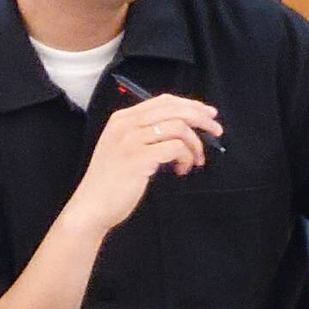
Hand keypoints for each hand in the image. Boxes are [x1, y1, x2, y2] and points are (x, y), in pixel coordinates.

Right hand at [63, 94, 222, 233]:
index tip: (209, 114)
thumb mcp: (125, 147)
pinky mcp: (139, 158)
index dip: (190, 105)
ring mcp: (131, 140)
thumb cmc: (112, 181)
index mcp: (122, 118)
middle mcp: (125, 124)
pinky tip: (182, 170)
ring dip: (195, 144)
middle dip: (201, 119)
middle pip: (174, 110)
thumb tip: (185, 126)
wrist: (91, 207)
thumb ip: (147, 133)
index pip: (164, 101)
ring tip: (196, 160)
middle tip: (217, 131)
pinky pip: (175, 148)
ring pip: (178, 128)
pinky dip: (186, 157)